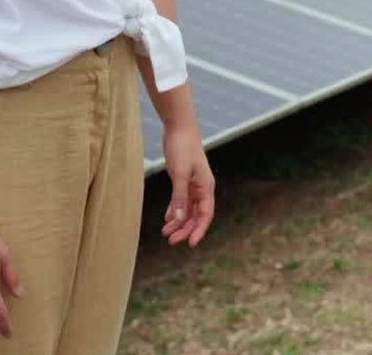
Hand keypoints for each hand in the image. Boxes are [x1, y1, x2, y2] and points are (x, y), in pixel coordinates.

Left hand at [162, 124, 214, 245]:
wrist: (178, 127)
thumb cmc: (182, 148)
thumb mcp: (179, 173)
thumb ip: (179, 196)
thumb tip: (180, 219)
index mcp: (206, 187)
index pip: (205, 215)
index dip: (199, 230)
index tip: (189, 244)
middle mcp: (202, 188)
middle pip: (196, 215)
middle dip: (185, 229)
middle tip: (171, 241)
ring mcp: (193, 184)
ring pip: (188, 209)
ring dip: (179, 221)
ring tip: (166, 233)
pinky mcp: (183, 179)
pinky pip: (181, 200)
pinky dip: (175, 210)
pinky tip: (167, 218)